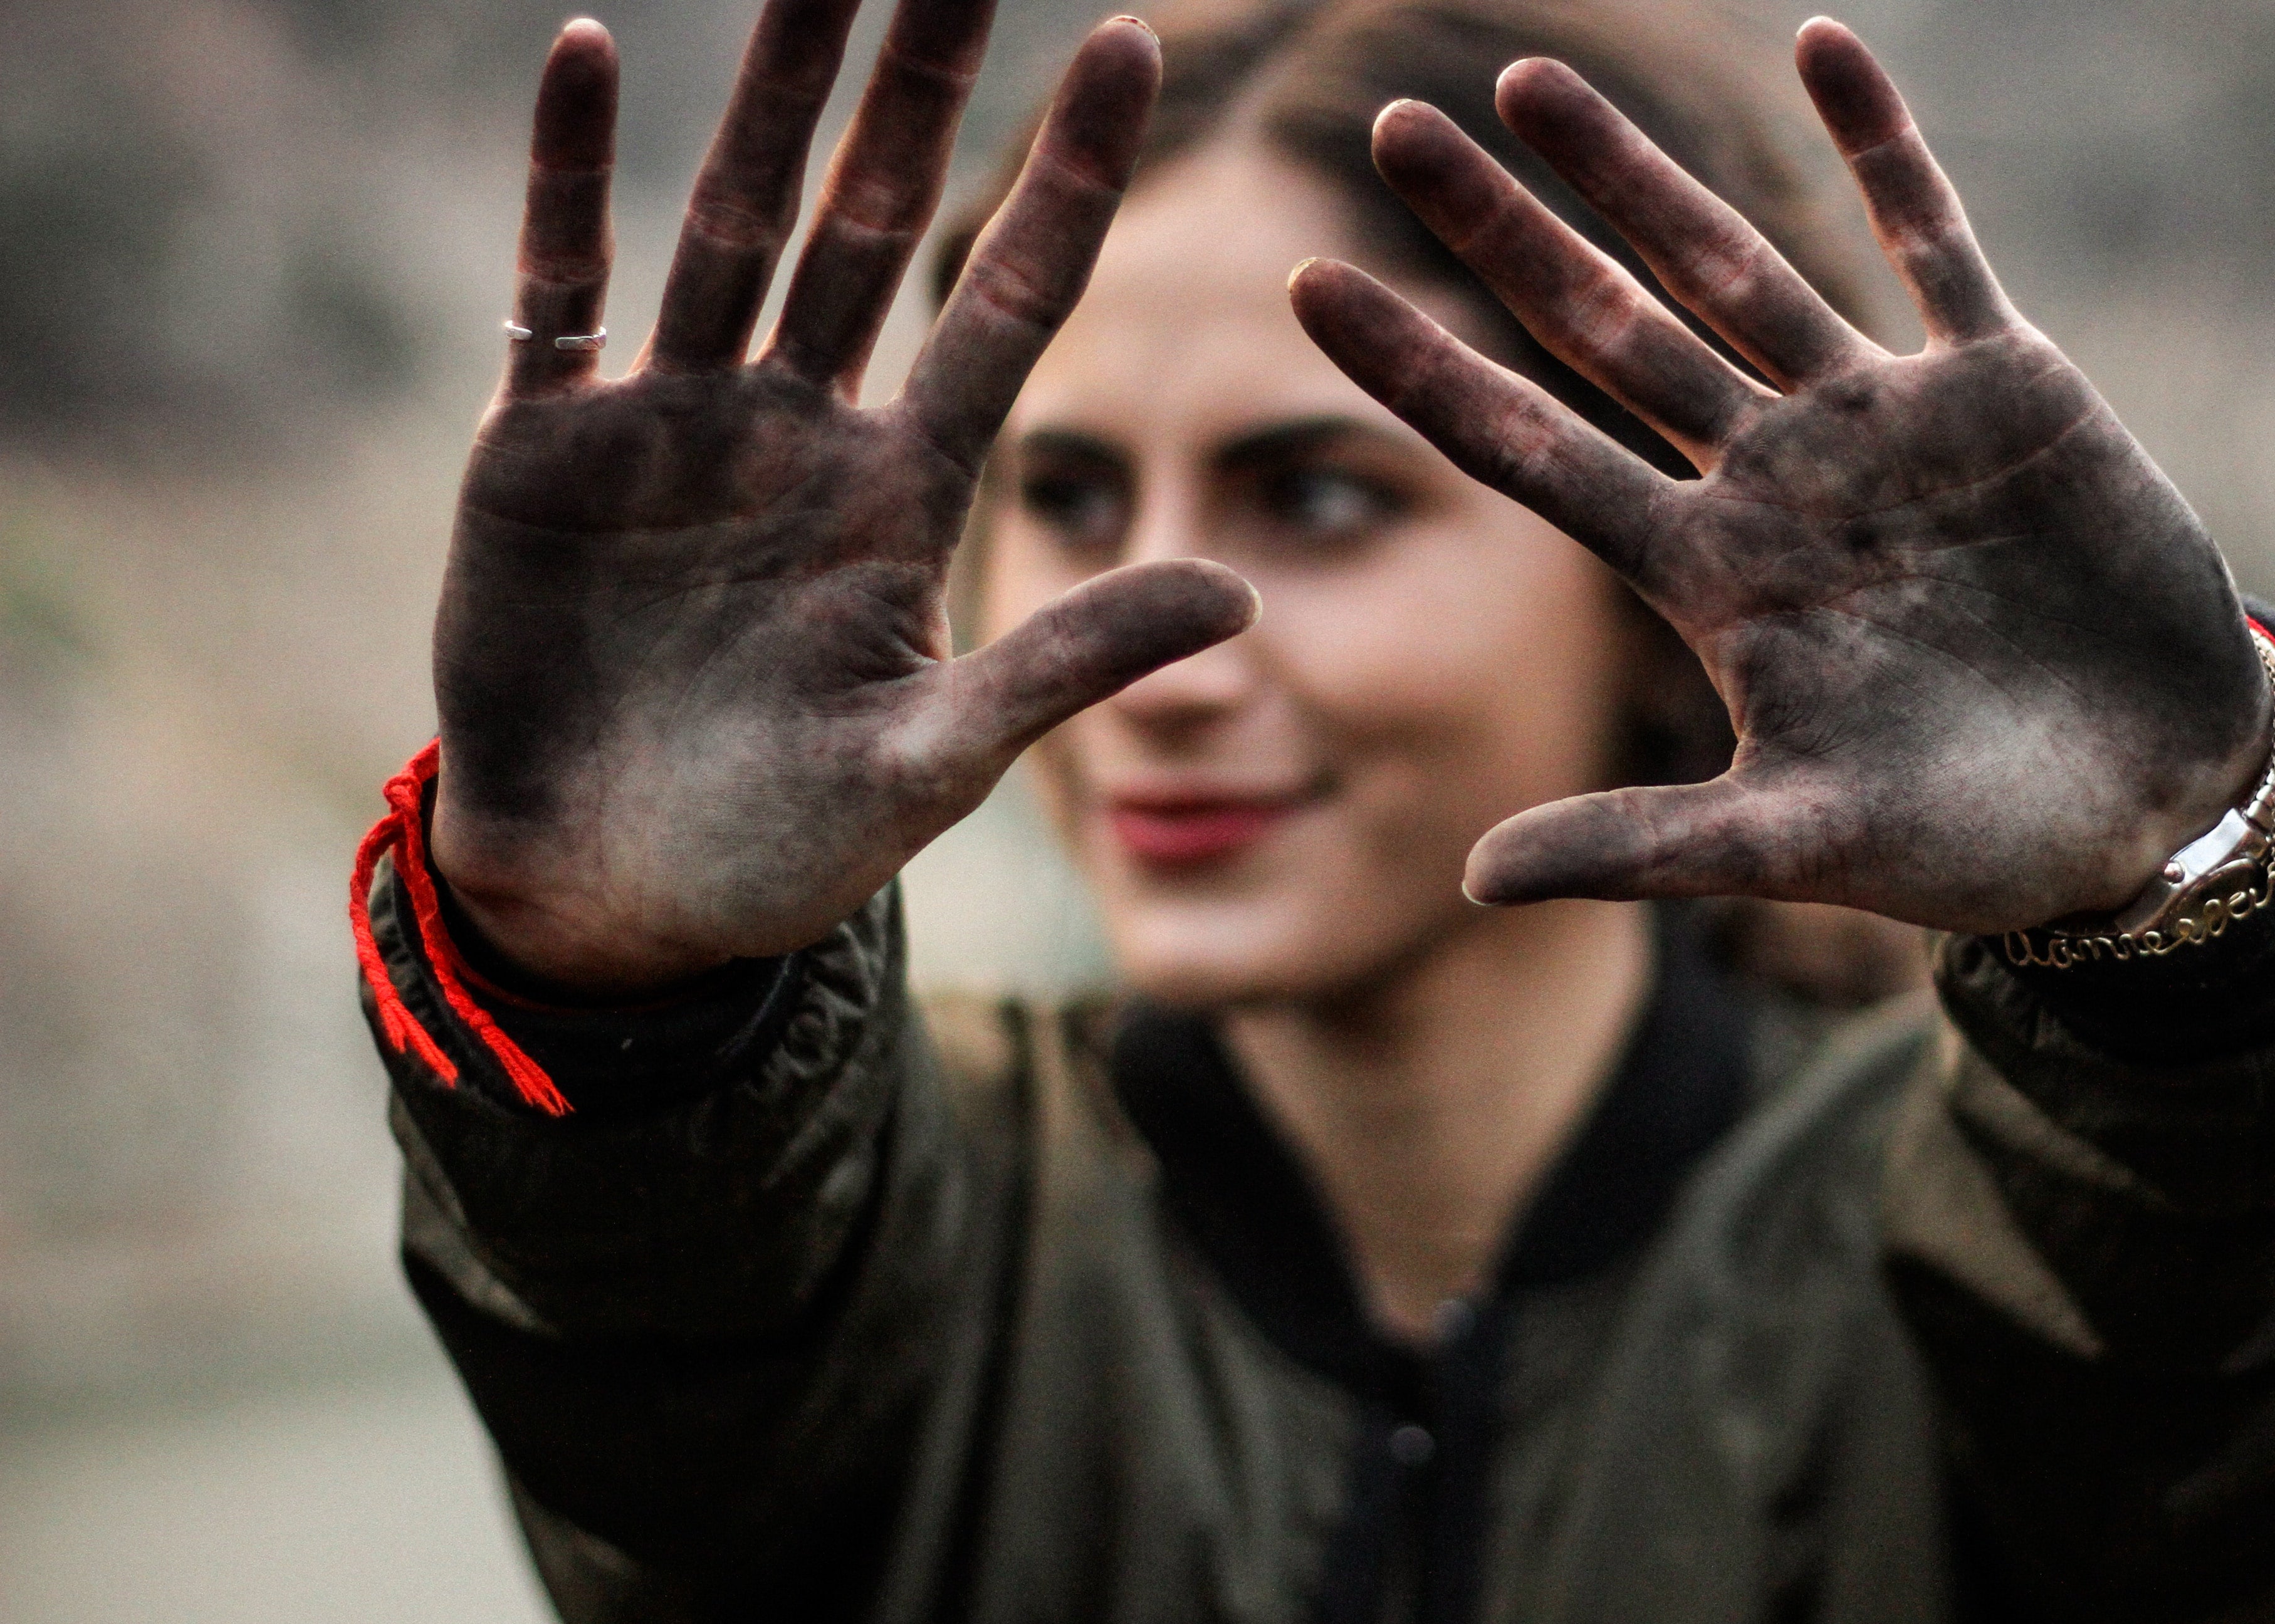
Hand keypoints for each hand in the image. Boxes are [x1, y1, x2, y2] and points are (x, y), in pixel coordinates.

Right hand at [433, 4, 1252, 994]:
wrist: (612, 902)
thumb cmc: (781, 846)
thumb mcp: (940, 760)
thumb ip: (1069, 664)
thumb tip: (1241, 594)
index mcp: (903, 491)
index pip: (1010, 299)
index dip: (1066, 176)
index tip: (1130, 41)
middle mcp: (800, 429)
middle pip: (873, 219)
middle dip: (916, 85)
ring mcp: (673, 425)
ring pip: (737, 221)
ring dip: (772, 93)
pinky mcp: (547, 450)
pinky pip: (562, 288)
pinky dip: (570, 180)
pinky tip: (582, 52)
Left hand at [1290, 19, 2270, 935]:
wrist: (2154, 801)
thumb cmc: (1976, 839)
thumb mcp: (1802, 846)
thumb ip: (1645, 847)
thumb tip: (1466, 879)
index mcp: (1711, 580)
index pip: (1531, 451)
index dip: (1424, 371)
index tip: (1308, 286)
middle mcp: (1773, 481)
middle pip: (1603, 330)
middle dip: (1501, 230)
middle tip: (1388, 125)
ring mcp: (1883, 424)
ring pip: (1734, 264)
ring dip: (1638, 174)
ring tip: (1533, 80)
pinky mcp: (2004, 389)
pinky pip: (1931, 240)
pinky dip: (1883, 148)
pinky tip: (1822, 44)